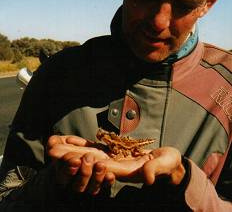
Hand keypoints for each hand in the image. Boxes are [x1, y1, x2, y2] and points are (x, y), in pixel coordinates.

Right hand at [47, 135, 114, 194]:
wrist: (87, 151)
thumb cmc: (71, 147)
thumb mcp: (62, 142)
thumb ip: (55, 142)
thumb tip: (51, 146)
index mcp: (62, 174)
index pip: (63, 176)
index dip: (69, 169)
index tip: (76, 160)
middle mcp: (75, 183)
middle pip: (78, 186)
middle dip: (84, 172)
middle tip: (89, 158)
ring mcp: (89, 185)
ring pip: (91, 188)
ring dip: (97, 176)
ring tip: (101, 164)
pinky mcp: (101, 183)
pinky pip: (105, 186)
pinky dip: (107, 181)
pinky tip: (110, 174)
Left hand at [48, 136, 184, 186]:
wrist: (167, 164)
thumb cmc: (168, 164)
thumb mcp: (165, 165)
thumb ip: (156, 169)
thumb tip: (147, 177)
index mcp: (127, 170)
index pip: (103, 166)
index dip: (86, 162)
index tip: (70, 158)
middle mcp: (116, 166)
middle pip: (90, 161)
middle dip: (71, 156)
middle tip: (51, 150)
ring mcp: (114, 159)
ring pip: (89, 154)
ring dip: (71, 150)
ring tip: (54, 144)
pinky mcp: (114, 153)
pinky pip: (95, 148)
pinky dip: (82, 144)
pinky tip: (70, 140)